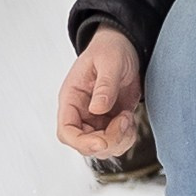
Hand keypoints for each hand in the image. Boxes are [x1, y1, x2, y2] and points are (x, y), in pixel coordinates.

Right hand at [57, 27, 142, 157]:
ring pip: (102, 147)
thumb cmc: (110, 50)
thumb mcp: (109, 62)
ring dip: (119, 140)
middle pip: (85, 144)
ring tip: (127, 116)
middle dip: (108, 141)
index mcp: (72, 97)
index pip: (66, 130)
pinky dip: (126, 137)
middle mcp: (81, 112)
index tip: (101, 141)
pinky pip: (116, 142)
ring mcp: (95, 120)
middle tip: (124, 121)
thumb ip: (104, 85)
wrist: (124, 48)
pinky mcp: (110, 122)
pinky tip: (129, 119)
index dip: (81, 142)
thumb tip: (97, 108)